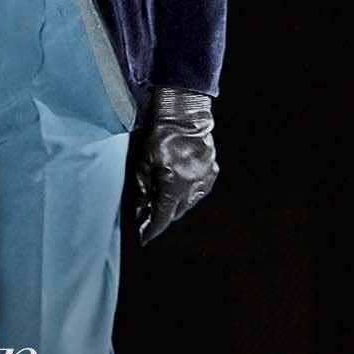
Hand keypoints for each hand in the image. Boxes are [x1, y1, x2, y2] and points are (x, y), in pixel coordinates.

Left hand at [134, 88, 219, 244]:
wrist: (185, 115)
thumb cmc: (161, 136)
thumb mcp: (144, 162)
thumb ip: (142, 189)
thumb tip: (141, 210)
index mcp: (174, 185)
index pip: (163, 217)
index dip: (152, 230)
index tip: (144, 239)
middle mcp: (193, 186)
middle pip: (176, 212)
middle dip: (162, 216)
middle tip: (148, 214)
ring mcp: (205, 180)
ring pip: (189, 203)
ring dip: (176, 205)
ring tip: (163, 197)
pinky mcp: (213, 173)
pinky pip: (199, 192)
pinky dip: (188, 193)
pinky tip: (179, 185)